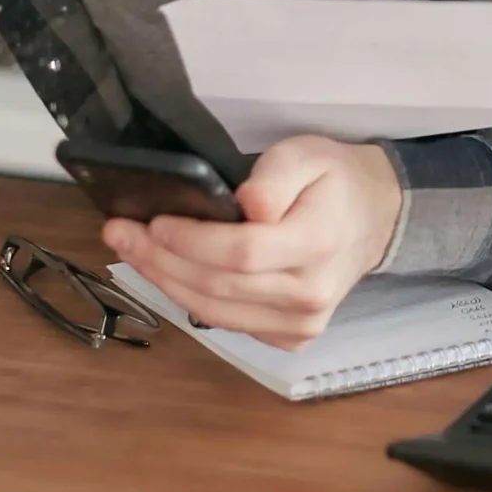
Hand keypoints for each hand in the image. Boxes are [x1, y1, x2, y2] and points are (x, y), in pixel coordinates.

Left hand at [100, 137, 402, 348]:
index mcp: (319, 242)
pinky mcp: (291, 337)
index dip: (190, 241)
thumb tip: (246, 204)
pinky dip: (191, 299)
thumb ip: (276, 175)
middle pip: (218, 286)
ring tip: (132, 251)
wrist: (372, 220)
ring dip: (164, 282)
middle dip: (159, 260)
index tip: (153, 222)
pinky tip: (169, 273)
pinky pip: (229, 323)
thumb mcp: (307, 154)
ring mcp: (301, 323)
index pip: (242, 253)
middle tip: (119, 233)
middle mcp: (310, 294)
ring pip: (215, 312)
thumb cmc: (332, 181)